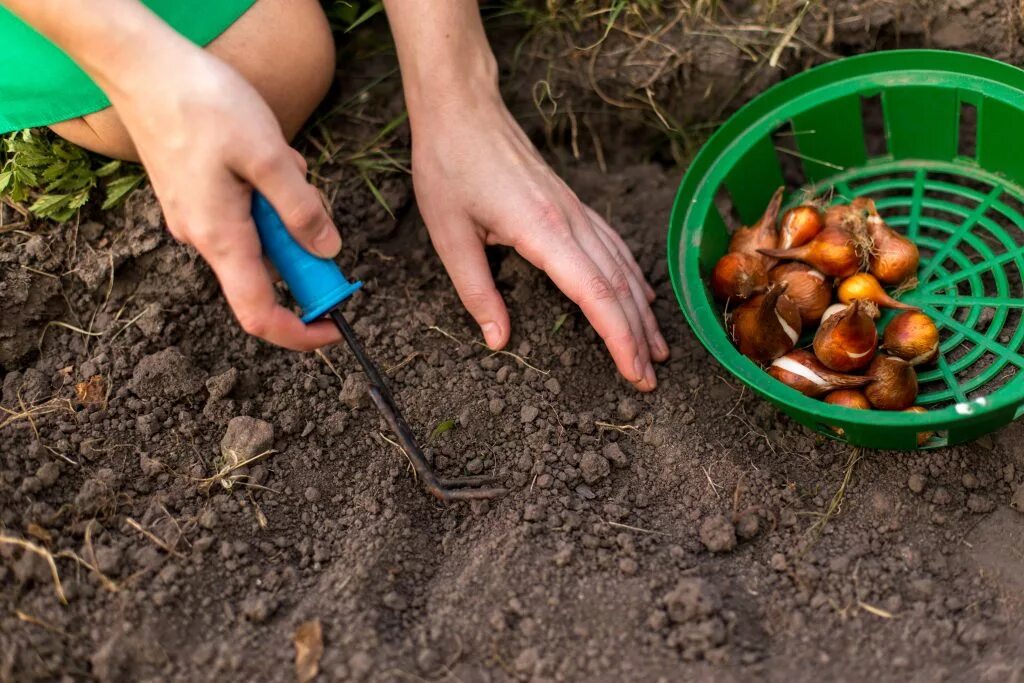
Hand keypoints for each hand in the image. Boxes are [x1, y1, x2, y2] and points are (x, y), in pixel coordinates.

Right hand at [105, 42, 342, 350]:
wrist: (143, 67)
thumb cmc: (203, 105)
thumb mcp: (269, 156)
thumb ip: (301, 210)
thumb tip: (328, 252)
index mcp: (221, 238)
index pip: (259, 314)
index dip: (300, 332)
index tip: (335, 327)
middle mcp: (203, 238)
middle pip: (268, 271)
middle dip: (301, 241)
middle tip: (306, 192)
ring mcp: (197, 218)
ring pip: (261, 235)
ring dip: (285, 207)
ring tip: (277, 158)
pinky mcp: (197, 198)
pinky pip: (246, 212)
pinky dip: (266, 192)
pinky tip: (261, 153)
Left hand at [411, 92, 668, 390]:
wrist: (462, 111)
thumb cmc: (449, 167)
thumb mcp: (450, 236)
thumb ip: (476, 292)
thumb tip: (498, 340)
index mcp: (542, 231)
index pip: (594, 293)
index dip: (618, 338)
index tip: (634, 372)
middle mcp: (570, 221)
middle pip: (618, 286)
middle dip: (637, 336)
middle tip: (649, 378)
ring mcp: (576, 210)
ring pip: (623, 266)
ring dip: (642, 310)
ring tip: (656, 348)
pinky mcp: (572, 204)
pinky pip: (614, 245)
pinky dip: (633, 276)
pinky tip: (641, 295)